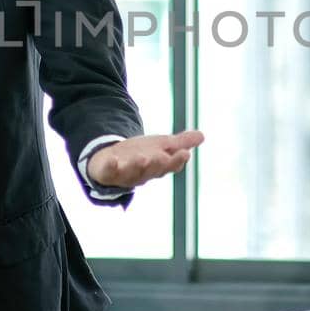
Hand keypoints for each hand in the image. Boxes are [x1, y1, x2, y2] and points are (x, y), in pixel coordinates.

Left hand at [87, 130, 204, 189]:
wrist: (110, 163)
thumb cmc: (140, 156)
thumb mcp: (160, 146)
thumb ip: (179, 143)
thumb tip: (202, 135)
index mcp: (157, 167)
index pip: (170, 165)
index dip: (177, 161)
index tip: (185, 153)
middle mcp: (143, 173)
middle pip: (152, 170)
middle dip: (158, 164)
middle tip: (163, 156)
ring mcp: (124, 174)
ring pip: (132, 173)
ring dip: (137, 166)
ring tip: (143, 158)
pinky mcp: (107, 172)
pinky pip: (108, 172)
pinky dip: (111, 167)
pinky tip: (114, 160)